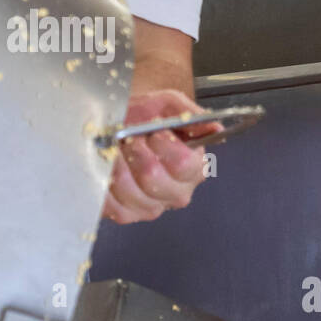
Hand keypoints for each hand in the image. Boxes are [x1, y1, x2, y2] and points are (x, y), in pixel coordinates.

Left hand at [101, 88, 219, 224]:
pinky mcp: (126, 215)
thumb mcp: (165, 105)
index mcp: (193, 168)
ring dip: (116, 164)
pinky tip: (107, 168)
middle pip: (154, 180)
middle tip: (129, 139)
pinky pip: (113, 203)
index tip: (153, 132)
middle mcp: (176, 192)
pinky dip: (104, 182)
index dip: (164, 145)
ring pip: (129, 190)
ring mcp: (151, 207)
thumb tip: (215, 127)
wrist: (109, 128)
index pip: (184, 165)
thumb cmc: (139, 117)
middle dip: (136, 153)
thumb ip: (189, 115)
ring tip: (115, 151)